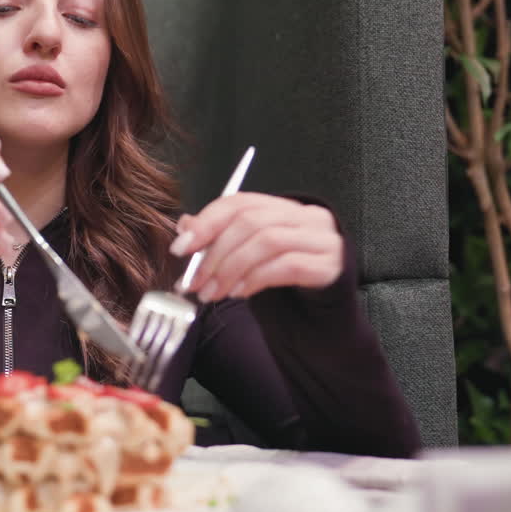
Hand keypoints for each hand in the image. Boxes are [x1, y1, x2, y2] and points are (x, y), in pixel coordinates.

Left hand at [169, 193, 343, 301]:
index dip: (206, 222)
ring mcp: (322, 238)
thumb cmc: (281, 277)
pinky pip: (286, 266)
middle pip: (250, 221)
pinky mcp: (329, 265)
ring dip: (231, 270)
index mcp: (282, 206)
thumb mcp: (246, 255)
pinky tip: (239, 293)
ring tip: (212, 293)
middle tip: (193, 282)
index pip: (238, 202)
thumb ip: (219, 238)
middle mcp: (305, 215)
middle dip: (214, 254)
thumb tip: (184, 226)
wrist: (322, 309)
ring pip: (267, 241)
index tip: (180, 248)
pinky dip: (255, 280)